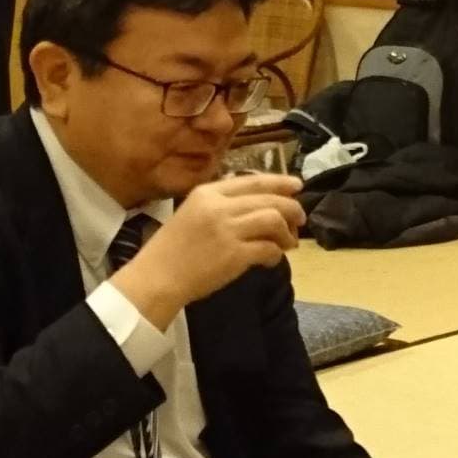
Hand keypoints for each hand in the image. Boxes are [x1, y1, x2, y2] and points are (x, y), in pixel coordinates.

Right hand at [110, 173, 306, 324]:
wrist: (157, 277)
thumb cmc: (173, 248)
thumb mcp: (192, 212)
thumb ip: (222, 204)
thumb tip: (260, 203)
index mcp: (207, 193)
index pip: (253, 181)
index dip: (280, 182)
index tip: (297, 186)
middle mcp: (219, 207)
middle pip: (270, 199)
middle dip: (292, 209)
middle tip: (300, 220)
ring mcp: (227, 230)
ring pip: (274, 220)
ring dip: (287, 232)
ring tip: (288, 243)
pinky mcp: (234, 255)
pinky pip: (269, 249)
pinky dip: (276, 254)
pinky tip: (271, 259)